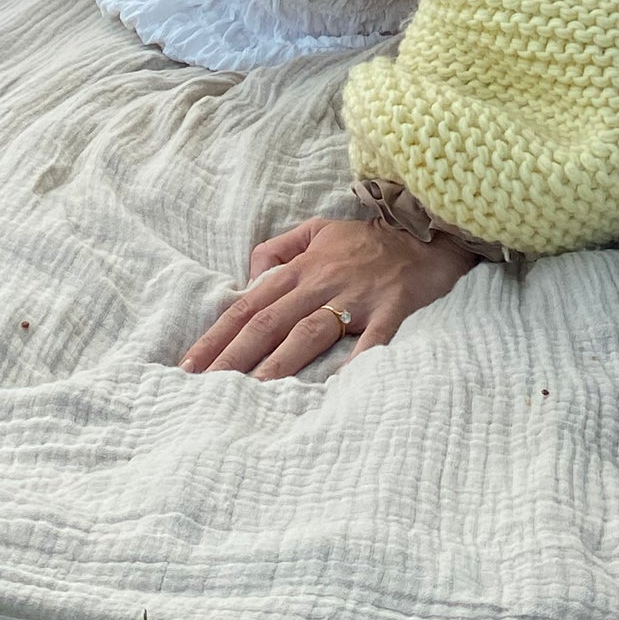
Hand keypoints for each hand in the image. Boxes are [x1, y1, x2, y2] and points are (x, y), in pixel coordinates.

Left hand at [179, 214, 476, 378]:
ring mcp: (357, 296)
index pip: (249, 304)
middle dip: (233, 357)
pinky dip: (354, 361)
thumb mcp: (319, 229)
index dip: (218, 335)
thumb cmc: (370, 237)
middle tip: (204, 389)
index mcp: (302, 267)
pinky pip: (371, 338)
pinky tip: (336, 387)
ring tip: (251, 393)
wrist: (429, 226)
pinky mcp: (391, 307)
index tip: (189, 366)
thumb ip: (279, 249)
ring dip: (279, 363)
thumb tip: (248, 278)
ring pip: (309, 332)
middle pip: (270, 322)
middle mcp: (322, 281)